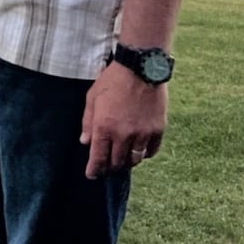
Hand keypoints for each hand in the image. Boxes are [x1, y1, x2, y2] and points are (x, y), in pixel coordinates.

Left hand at [80, 62, 166, 179]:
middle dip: (110, 167)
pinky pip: (151, 151)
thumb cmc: (112, 80)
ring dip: (127, 161)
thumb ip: (88, 122)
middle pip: (117, 162)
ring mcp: (142, 133)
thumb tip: (85, 142)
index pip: (98, 158)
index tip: (92, 175)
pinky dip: (144, 154)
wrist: (140, 68)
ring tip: (123, 158)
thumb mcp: (92, 97)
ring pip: (135, 159)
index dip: (94, 170)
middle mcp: (123, 135)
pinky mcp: (158, 130)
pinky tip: (139, 150)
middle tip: (107, 166)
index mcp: (104, 127)